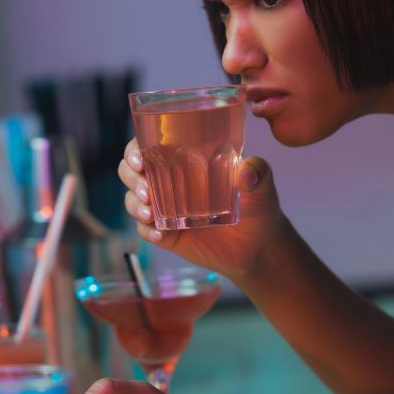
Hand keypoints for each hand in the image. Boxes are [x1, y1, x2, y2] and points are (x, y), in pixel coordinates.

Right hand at [118, 138, 288, 279]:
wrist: (258, 248)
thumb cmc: (259, 207)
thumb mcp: (263, 186)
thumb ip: (258, 172)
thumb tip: (246, 170)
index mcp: (185, 159)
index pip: (150, 144)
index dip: (135, 148)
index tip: (139, 158)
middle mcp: (169, 179)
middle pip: (132, 171)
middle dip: (131, 177)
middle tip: (145, 190)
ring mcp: (165, 207)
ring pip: (133, 199)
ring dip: (134, 204)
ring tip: (150, 213)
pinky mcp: (166, 233)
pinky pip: (144, 229)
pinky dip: (146, 230)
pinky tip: (159, 234)